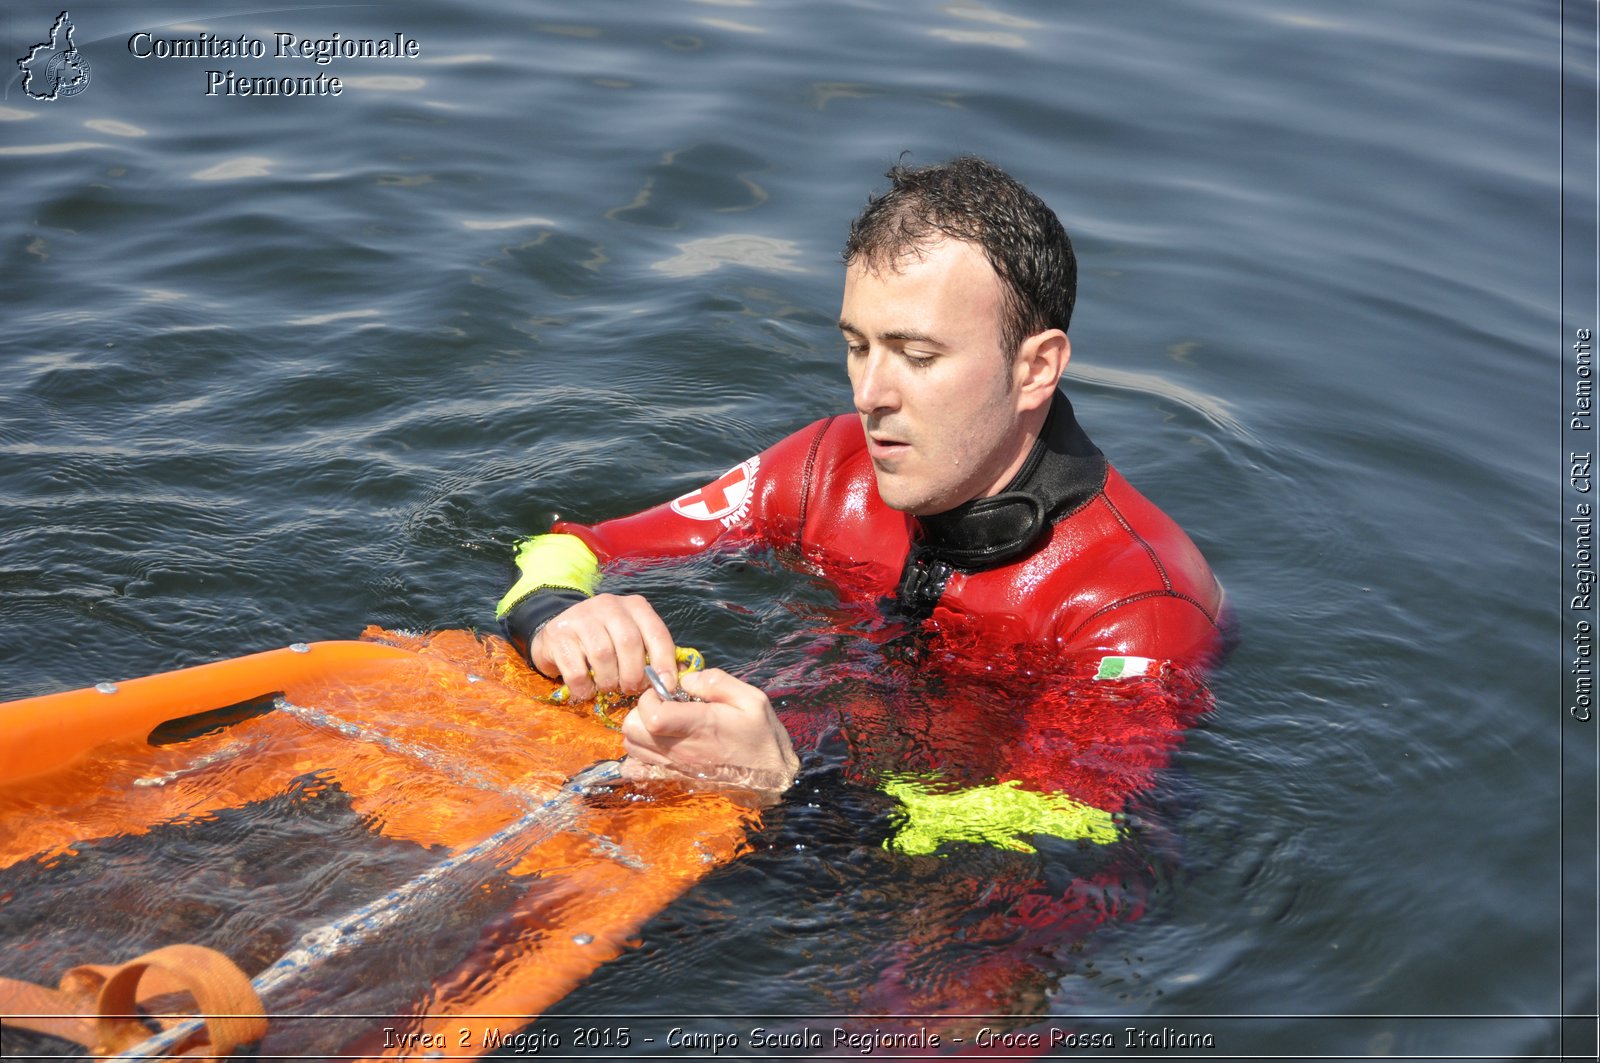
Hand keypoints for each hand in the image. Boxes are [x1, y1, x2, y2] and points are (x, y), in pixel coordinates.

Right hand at [529, 593, 676, 702]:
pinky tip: (586, 689)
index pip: (656, 632)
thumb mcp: (632, 640)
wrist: (559, 635)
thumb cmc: (605, 641)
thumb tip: (673, 683)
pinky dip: (585, 688)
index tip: (666, 687)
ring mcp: (581, 616)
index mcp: (635, 606)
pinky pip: (577, 671)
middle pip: (629, 643)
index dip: (664, 663)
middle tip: (630, 689)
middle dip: (633, 675)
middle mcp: (609, 605)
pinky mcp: (558, 634)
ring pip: (603, 655)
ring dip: (608, 681)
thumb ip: (653, 656)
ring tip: (607, 686)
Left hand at [621, 669, 798, 800]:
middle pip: (632, 729)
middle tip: (663, 704)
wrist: (771, 778)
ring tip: (662, 722)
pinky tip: (657, 743)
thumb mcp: (752, 698)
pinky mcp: (672, 778)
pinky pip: (637, 769)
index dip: (651, 696)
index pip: (653, 715)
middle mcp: (681, 749)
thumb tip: (685, 679)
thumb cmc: (762, 737)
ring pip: (631, 747)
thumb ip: (716, 682)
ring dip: (640, 729)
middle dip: (641, 710)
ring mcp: (674, 767)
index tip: (666, 691)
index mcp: (700, 726)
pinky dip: (639, 753)